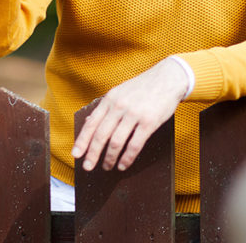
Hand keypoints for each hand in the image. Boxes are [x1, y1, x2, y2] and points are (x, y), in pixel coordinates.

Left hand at [72, 58, 190, 171]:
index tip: (76, 154)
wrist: (169, 78)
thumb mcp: (121, 91)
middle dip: (93, 154)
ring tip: (107, 166)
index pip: (91, 123)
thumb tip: (89, 122)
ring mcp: (134, 114)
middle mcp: (120, 106)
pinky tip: (123, 165)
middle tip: (88, 166)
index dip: (82, 141)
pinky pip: (134, 145)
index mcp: (110, 99)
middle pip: (101, 135)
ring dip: (110, 158)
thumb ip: (106, 107)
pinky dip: (127, 158)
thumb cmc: (144, 87)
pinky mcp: (149, 122)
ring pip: (116, 142)